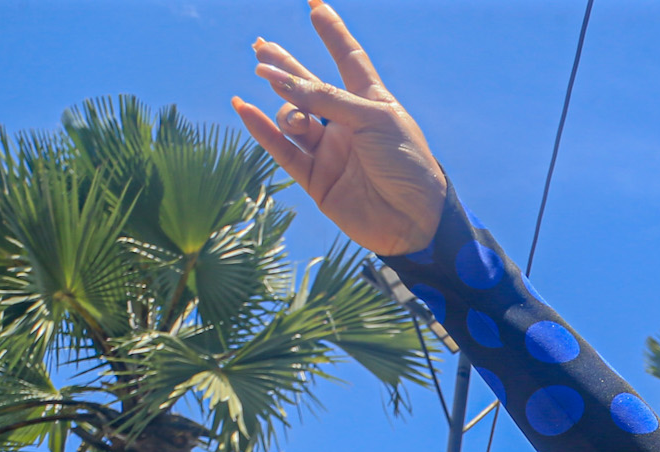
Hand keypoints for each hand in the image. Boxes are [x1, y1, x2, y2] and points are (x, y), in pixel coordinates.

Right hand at [231, 0, 445, 255]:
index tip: (315, 5)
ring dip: (286, 105)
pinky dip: (262, 129)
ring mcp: (331, 151)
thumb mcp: (373, 120)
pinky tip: (243, 107)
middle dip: (285, 65)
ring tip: (288, 106)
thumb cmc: (407, 165)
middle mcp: (348, 124)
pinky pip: (282, 150)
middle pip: (309, 85)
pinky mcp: (317, 179)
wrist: (416, 222)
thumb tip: (279, 79)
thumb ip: (327, 98)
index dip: (333, 33)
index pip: (349, 60)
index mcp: (372, 104)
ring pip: (294, 117)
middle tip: (260, 46)